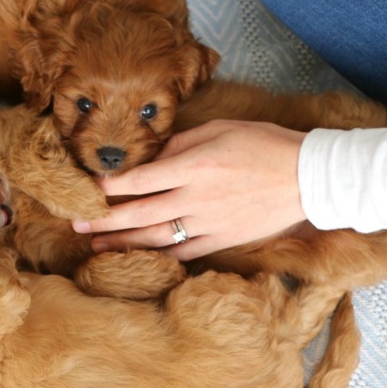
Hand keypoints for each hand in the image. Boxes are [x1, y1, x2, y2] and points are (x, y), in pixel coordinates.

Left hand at [72, 120, 307, 259]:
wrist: (310, 177)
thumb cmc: (264, 144)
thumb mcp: (219, 129)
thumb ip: (180, 143)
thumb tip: (151, 157)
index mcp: (192, 165)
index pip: (138, 179)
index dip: (108, 186)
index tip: (86, 190)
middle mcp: (195, 197)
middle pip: (139, 212)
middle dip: (103, 219)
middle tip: (76, 224)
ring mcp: (209, 222)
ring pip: (156, 237)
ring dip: (123, 243)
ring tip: (96, 246)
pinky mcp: (223, 239)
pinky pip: (184, 252)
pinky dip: (159, 256)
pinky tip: (138, 258)